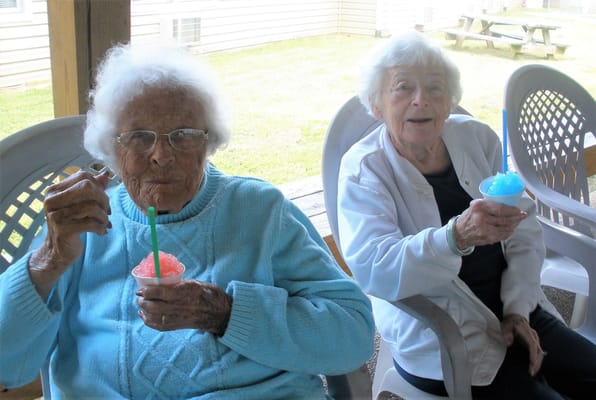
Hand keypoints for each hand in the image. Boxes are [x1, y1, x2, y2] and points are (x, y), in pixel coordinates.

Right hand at [29, 170, 111, 298]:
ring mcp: (55, 215)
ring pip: (92, 206)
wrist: (58, 251)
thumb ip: (92, 189)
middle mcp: (51, 200)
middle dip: (103, 200)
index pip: (83, 176)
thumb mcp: (80, 204)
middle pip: (88, 188)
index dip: (99, 187)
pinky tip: (101, 232)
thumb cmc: (71, 224)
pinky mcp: (62, 230)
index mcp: (54, 190)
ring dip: (104, 216)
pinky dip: (101, 227)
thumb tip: (105, 175)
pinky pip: (91, 223)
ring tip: (104, 223)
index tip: (103, 200)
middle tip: (106, 212)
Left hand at [136, 280, 232, 335]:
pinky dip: (148, 321)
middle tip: (139, 297)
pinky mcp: (178, 326)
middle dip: (142, 301)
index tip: (140, 289)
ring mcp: (179, 317)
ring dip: (144, 311)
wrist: (220, 313)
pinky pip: (159, 326)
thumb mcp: (196, 283)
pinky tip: (144, 316)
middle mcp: (181, 305)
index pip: (160, 292)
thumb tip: (161, 281)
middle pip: (154, 306)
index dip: (147, 291)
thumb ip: (179, 283)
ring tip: (141, 305)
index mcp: (186, 291)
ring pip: (154, 317)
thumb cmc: (209, 294)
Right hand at [453, 199, 526, 248]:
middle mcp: (481, 218)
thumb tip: (506, 203)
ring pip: (506, 227)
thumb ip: (488, 204)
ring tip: (517, 222)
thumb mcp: (475, 206)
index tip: (518, 210)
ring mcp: (485, 229)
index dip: (512, 210)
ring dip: (514, 225)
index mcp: (479, 207)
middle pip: (505, 219)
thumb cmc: (468, 219)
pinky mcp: (487, 238)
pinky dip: (508, 232)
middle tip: (522, 215)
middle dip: (516, 217)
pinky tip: (510, 229)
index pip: (500, 209)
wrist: (459, 233)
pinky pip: (503, 235)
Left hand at [501, 314, 544, 375]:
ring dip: (538, 363)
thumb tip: (508, 343)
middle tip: (532, 373)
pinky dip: (537, 360)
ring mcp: (535, 339)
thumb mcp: (506, 326)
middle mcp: (533, 336)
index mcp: (527, 333)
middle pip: (538, 351)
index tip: (532, 364)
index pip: (532, 345)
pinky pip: (538, 352)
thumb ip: (507, 334)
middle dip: (537, 362)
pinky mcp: (534, 342)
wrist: (516, 316)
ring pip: (540, 353)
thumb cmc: (510, 322)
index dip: (533, 355)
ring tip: (532, 372)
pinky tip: (533, 367)